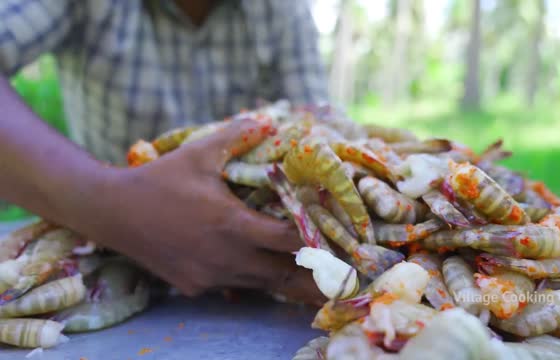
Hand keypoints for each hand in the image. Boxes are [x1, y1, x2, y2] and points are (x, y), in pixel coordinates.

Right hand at [72, 119, 323, 304]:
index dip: (311, 234)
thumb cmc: (159, 180)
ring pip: (258, 282)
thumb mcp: (199, 152)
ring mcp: (209, 277)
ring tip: (293, 260)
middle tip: (321, 254)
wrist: (112, 212)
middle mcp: (225, 257)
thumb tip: (268, 120)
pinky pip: (231, 286)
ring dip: (276, 271)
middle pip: (282, 271)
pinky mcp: (193, 287)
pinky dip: (245, 275)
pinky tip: (245, 259)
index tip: (323, 226)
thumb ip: (237, 136)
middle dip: (303, 264)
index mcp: (232, 224)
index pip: (290, 240)